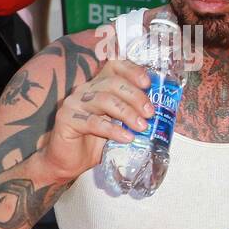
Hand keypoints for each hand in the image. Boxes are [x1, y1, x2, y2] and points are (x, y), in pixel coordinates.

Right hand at [42, 56, 154, 182]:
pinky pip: (92, 122)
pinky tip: (126, 138)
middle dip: (135, 96)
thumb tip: (161, 113)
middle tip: (150, 113)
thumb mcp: (119, 124)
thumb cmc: (96, 141)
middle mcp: (85, 90)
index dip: (131, 70)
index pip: (114, 66)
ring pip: (104, 100)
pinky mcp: (66, 119)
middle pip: (113, 83)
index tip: (147, 83)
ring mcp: (74, 103)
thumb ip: (133, 114)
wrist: (69, 162)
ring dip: (127, 113)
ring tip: (142, 127)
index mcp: (99, 86)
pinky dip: (113, 130)